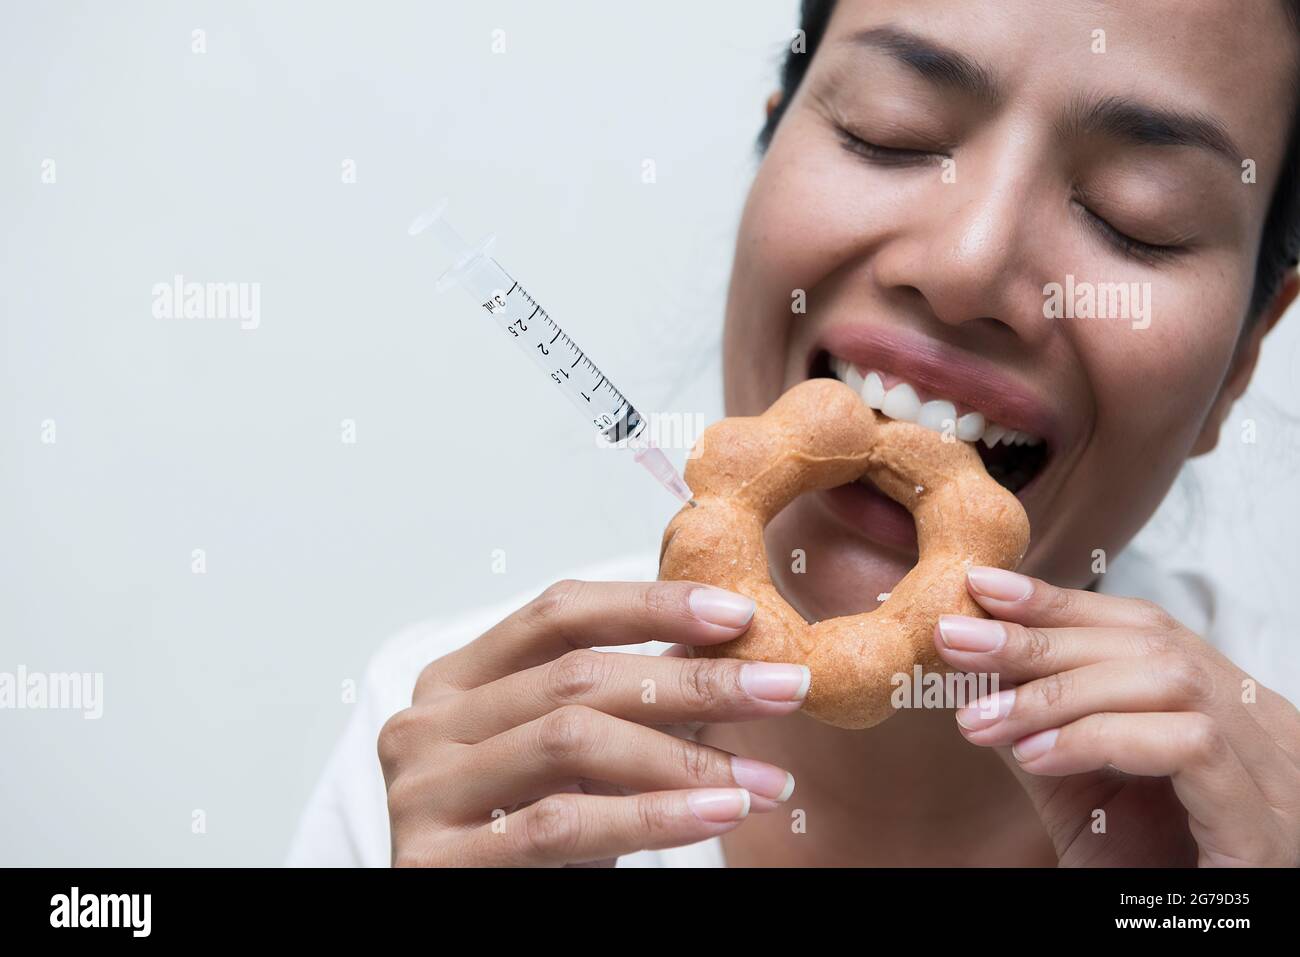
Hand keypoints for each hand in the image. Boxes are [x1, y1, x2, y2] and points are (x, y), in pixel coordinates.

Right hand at [378, 579, 805, 866]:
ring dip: (687, 757)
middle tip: (784, 687)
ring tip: (768, 778)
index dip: (651, 605)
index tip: (739, 614)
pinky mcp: (435, 860)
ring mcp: (421, 791)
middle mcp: (425, 723)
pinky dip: (653, 816)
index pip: (557, 613)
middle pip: (576, 676)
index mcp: (455, 681)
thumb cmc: (524, 842)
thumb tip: (724, 644)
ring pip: (571, 742)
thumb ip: (629, 702)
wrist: (462, 927)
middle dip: (695, 681)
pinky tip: (718, 812)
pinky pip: (563, 825)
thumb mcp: (572, 761)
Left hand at [934, 566, 1299, 866]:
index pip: (1141, 628)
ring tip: (980, 720)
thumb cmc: (1142, 873)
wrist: (1189, 954)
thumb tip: (978, 667)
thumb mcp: (1081, 791)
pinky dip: (1101, 738)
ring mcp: (1273, 777)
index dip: (1061, 602)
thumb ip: (1042, 727)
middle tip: (956, 642)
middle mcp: (1262, 731)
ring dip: (1056, 693)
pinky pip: (1189, 746)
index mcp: (1223, 711)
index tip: (983, 589)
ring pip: (1168, 683)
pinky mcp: (1265, 827)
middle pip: (1148, 646)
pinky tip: (1037, 757)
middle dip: (1039, 639)